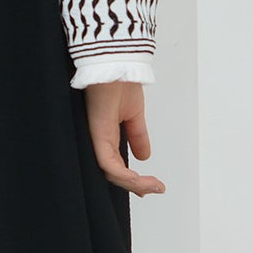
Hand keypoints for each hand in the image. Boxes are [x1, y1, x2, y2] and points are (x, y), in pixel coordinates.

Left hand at [84, 79, 165, 196]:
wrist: (116, 63)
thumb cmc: (119, 82)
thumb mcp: (134, 114)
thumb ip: (137, 135)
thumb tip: (145, 156)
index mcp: (107, 136)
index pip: (115, 166)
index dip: (131, 179)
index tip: (152, 185)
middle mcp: (99, 140)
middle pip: (113, 174)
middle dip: (136, 186)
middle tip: (155, 188)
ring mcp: (97, 138)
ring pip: (111, 173)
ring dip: (134, 184)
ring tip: (153, 186)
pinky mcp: (98, 134)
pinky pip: (108, 164)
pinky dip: (125, 176)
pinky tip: (140, 179)